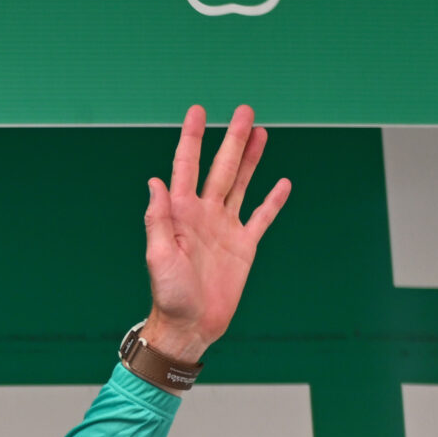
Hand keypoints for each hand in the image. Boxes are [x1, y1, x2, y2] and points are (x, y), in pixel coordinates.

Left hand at [140, 104, 289, 365]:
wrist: (190, 326)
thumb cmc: (169, 295)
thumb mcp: (159, 257)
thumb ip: (158, 220)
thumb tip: (155, 182)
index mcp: (181, 213)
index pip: (186, 166)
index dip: (192, 139)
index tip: (198, 112)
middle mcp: (204, 215)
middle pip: (222, 168)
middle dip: (233, 139)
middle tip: (245, 111)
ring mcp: (225, 228)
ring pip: (242, 184)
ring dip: (251, 159)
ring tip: (261, 132)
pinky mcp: (244, 246)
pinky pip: (261, 217)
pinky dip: (272, 201)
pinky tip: (282, 182)